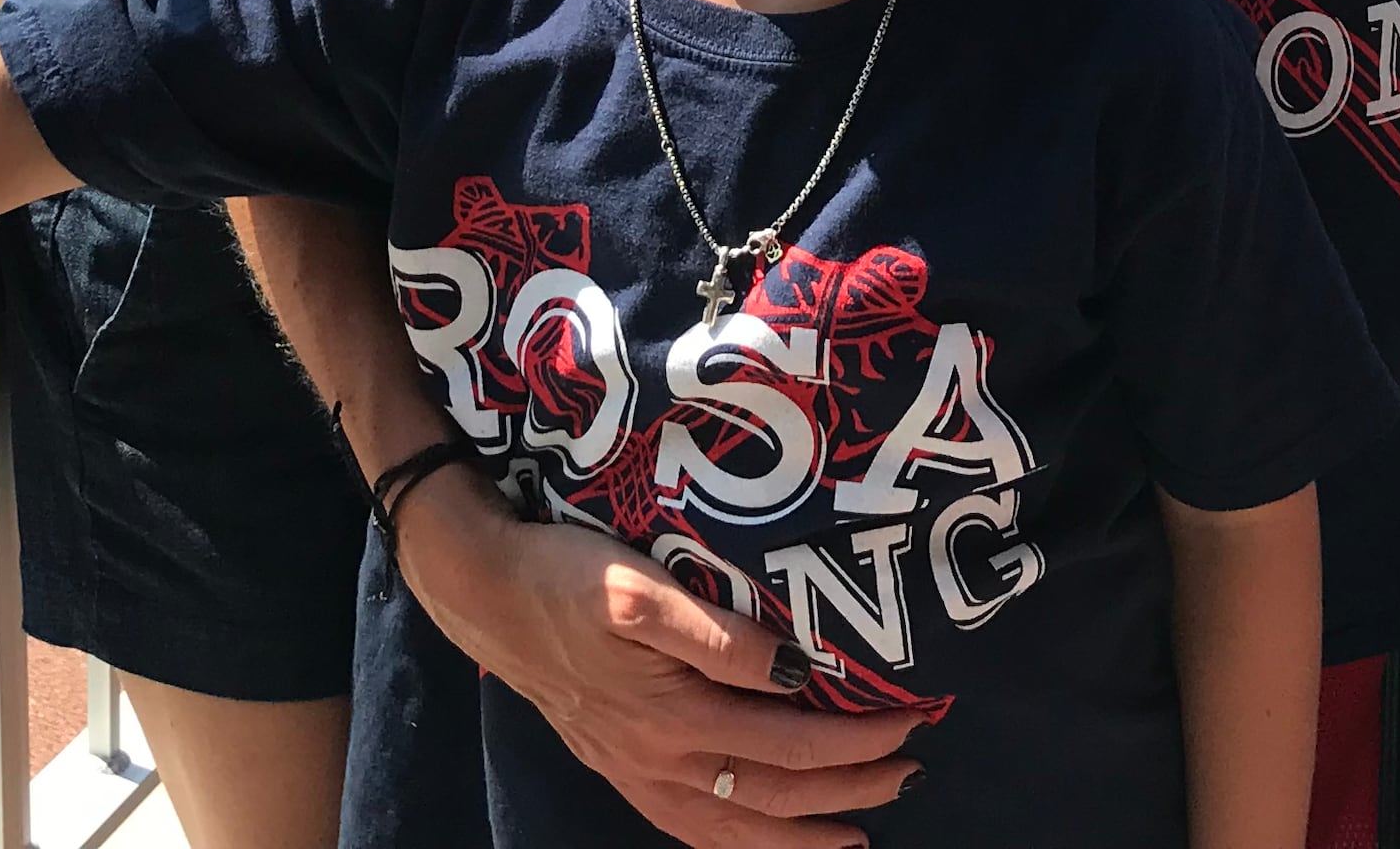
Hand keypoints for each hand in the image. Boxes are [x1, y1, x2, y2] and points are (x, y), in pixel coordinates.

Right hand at [394, 472, 918, 846]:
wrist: (486, 594)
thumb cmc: (566, 577)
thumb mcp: (642, 590)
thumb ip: (720, 637)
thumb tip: (797, 670)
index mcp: (675, 717)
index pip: (792, 741)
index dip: (859, 740)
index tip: (913, 720)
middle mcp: (661, 762)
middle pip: (777, 794)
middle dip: (852, 788)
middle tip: (912, 769)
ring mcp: (637, 775)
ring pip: (737, 827)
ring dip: (803, 835)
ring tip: (857, 837)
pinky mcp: (619, 770)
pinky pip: (691, 830)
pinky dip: (739, 845)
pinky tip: (760, 840)